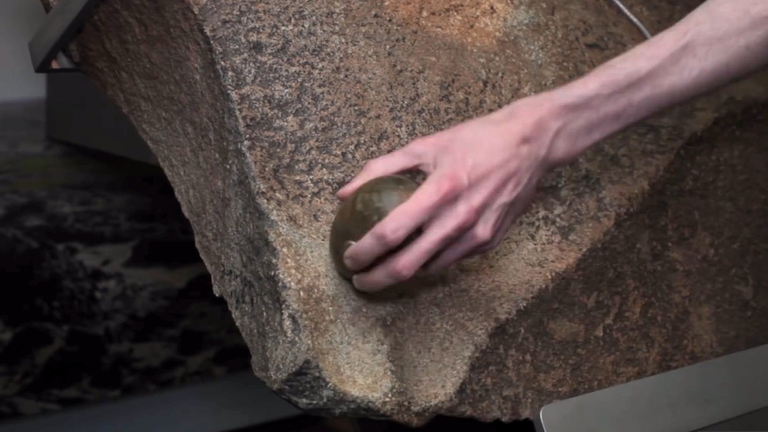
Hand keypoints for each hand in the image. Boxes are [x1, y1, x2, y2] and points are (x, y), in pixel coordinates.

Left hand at [336, 95, 572, 291]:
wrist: (531, 144)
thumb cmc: (475, 140)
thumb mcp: (424, 146)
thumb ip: (380, 168)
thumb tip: (344, 193)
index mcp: (439, 191)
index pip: (390, 233)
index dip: (364, 252)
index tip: (349, 257)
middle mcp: (458, 219)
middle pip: (407, 266)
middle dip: (376, 279)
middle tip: (359, 280)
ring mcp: (477, 235)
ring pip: (429, 269)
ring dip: (402, 274)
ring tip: (383, 267)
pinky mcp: (490, 241)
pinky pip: (451, 260)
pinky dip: (429, 261)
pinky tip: (417, 252)